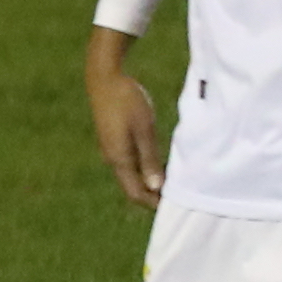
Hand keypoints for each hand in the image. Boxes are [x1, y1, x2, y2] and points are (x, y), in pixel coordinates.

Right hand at [86, 48, 163, 207]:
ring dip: (149, 179)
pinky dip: (144, 166)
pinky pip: (128, 161)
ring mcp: (110, 148)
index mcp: (119, 158)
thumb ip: (150, 159)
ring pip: (130, 174)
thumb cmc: (126, 101)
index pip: (135, 192)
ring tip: (171, 177)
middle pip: (132, 186)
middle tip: (176, 193)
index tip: (173, 204)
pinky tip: (158, 159)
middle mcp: (112, 158)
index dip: (152, 202)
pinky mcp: (112, 139)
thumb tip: (155, 187)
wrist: (104, 77)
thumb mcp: (144, 129)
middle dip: (152, 193)